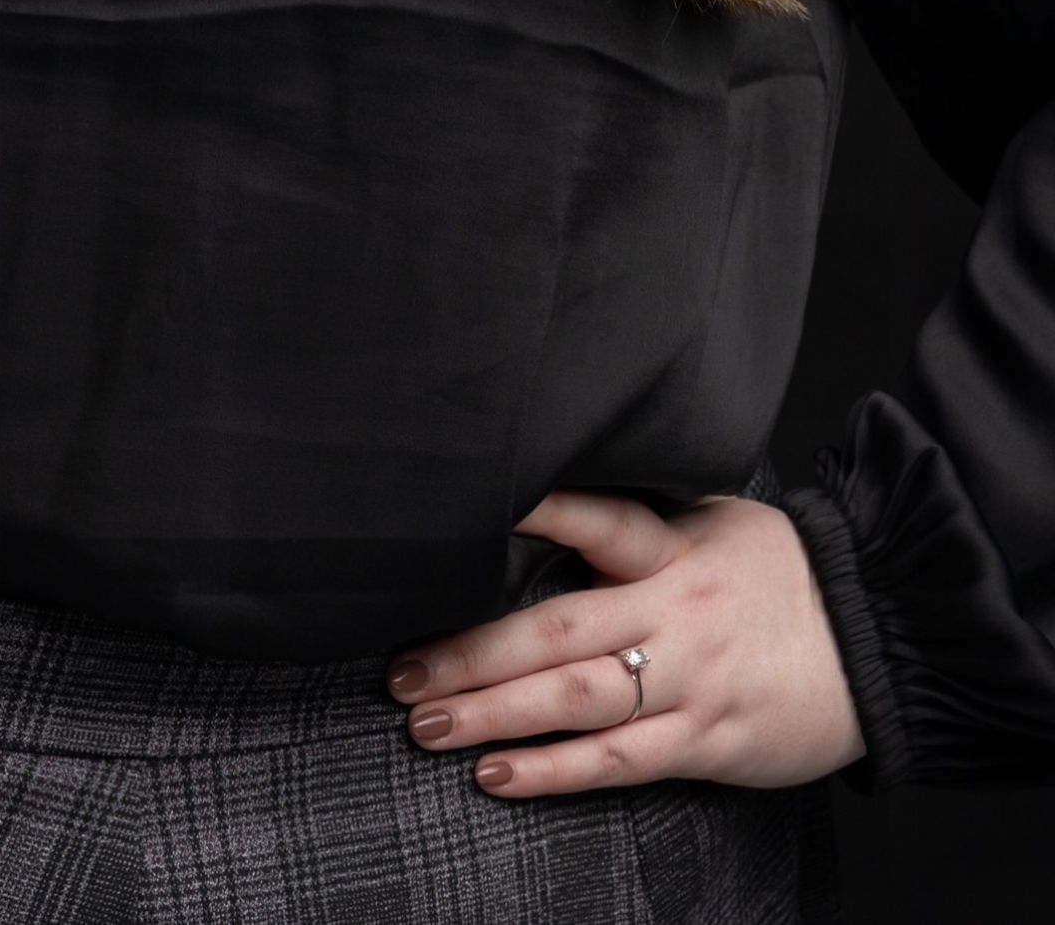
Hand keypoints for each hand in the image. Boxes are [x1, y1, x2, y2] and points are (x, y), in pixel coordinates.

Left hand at [385, 489, 865, 795]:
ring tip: (426, 725)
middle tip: (401, 673)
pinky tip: (499, 776)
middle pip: (554, 630)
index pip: (593, 519)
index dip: (533, 511)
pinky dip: (554, 772)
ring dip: (493, 715)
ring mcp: (687, 681)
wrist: (877, 641)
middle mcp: (670, 612)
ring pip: (575, 701)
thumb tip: (549, 501)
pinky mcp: (704, 740)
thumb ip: (639, 523)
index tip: (465, 511)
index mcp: (669, 549)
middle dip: (469, 653)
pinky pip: (617, 761)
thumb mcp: (713, 521)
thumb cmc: (779, 574)